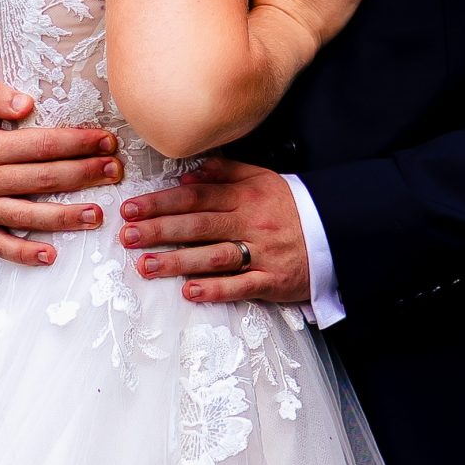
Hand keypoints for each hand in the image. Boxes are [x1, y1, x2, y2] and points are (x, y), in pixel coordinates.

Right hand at [0, 81, 123, 264]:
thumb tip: (27, 105)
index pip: (43, 146)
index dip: (78, 143)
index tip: (106, 142)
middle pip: (44, 179)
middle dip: (84, 175)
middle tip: (115, 171)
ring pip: (29, 215)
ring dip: (66, 217)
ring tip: (99, 215)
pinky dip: (23, 253)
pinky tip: (50, 256)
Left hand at [118, 156, 311, 304]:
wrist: (337, 232)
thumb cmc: (292, 206)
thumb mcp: (263, 178)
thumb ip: (226, 172)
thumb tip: (188, 174)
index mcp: (247, 195)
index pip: (197, 196)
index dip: (162, 202)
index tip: (132, 208)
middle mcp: (252, 222)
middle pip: (200, 225)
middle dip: (160, 230)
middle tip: (127, 236)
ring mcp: (262, 252)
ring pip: (215, 256)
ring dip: (178, 261)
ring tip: (145, 265)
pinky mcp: (273, 280)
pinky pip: (242, 286)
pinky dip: (216, 289)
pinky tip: (189, 292)